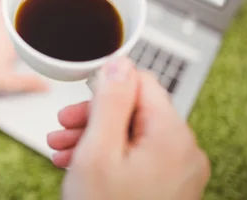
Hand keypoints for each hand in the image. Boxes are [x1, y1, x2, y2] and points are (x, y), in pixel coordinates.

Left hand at [0, 0, 47, 93]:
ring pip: (1, 5)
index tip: (39, 30)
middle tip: (26, 11)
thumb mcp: (6, 81)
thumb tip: (46, 87)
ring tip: (9, 6)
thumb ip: (27, 82)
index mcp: (13, 39)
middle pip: (16, 12)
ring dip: (6, 5)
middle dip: (22, 12)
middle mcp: (1, 25)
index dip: (33, 30)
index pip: (28, 30)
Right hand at [46, 58, 209, 199]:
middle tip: (63, 127)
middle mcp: (183, 152)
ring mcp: (178, 172)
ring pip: (132, 134)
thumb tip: (119, 62)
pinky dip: (107, 155)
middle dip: (92, 116)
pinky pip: (137, 156)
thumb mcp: (98, 151)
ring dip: (94, 136)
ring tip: (63, 149)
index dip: (104, 87)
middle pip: (134, 110)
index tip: (78, 100)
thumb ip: (110, 101)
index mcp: (172, 137)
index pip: (141, 82)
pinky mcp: (168, 186)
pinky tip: (79, 164)